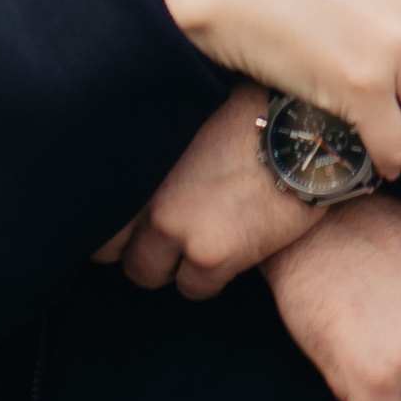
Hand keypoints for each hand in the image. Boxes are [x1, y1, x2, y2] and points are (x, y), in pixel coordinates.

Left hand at [102, 84, 322, 295]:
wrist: (309, 130)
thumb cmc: (255, 112)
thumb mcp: (189, 111)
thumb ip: (157, 143)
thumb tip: (139, 164)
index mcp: (134, 155)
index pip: (91, 209)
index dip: (112, 219)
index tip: (131, 220)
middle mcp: (143, 192)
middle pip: (110, 250)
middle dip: (137, 245)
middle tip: (170, 233)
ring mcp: (174, 225)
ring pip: (148, 274)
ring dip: (172, 263)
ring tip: (203, 238)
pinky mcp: (211, 254)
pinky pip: (193, 288)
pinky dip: (210, 277)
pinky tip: (232, 248)